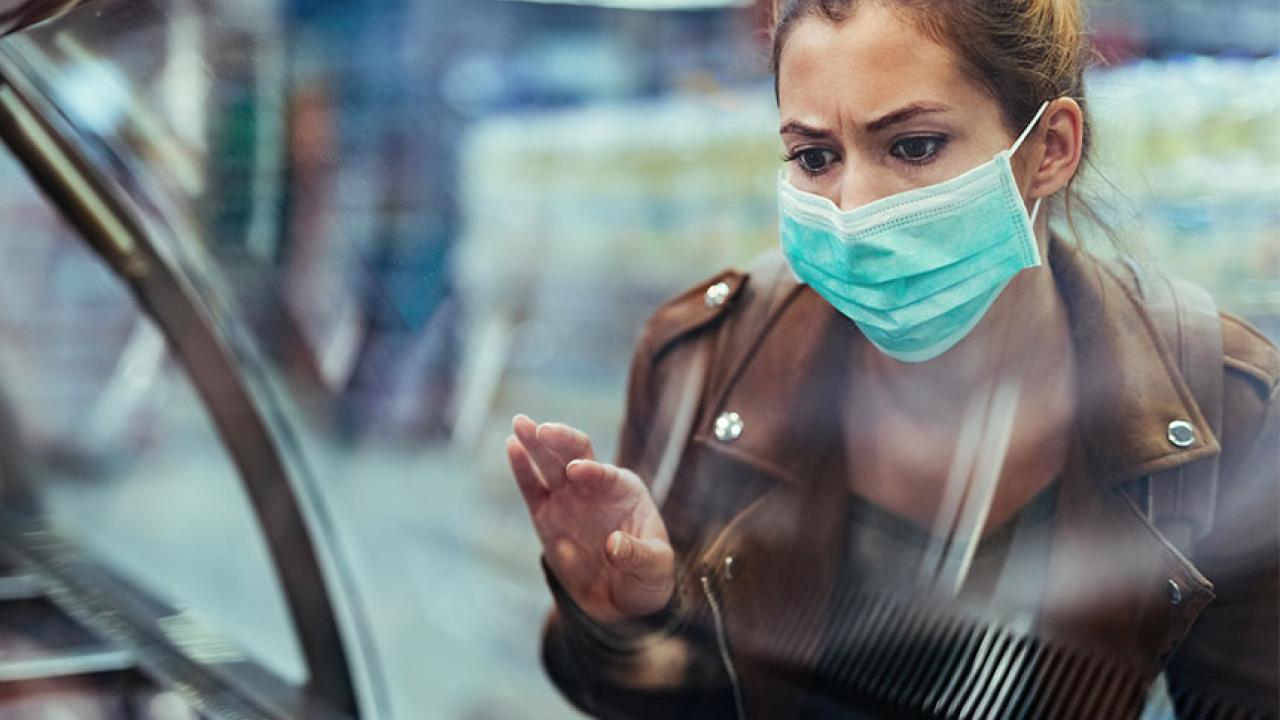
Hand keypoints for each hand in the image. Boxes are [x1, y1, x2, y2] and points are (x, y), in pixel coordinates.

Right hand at [507, 414, 674, 624]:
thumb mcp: (654, 569)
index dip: (592, 470)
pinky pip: (532, 488)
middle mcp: (595, 487)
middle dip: (560, 440)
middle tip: (542, 430)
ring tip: (520, 423)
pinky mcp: (547, 516)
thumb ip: (638, 555)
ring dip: (535, 442)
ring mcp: (568, 499)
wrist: (621, 597)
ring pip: (550, 463)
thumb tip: (613, 545)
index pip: (607, 473)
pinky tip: (512, 446)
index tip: (575, 472)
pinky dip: (522, 468)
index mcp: (625, 490)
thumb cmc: (646, 575)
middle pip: (576, 454)